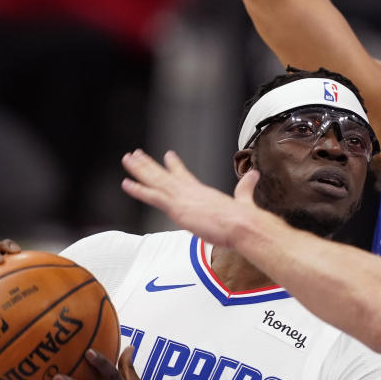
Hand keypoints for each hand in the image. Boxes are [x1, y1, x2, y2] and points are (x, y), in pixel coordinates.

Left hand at [121, 149, 261, 247]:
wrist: (243, 225)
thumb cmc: (244, 219)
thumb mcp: (244, 200)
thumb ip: (245, 188)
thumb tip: (254, 176)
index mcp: (203, 192)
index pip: (184, 175)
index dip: (174, 165)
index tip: (168, 156)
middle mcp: (190, 191)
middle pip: (165, 174)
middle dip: (150, 164)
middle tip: (136, 154)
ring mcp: (183, 198)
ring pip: (156, 180)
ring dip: (140, 169)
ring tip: (128, 158)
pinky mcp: (178, 208)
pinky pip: (153, 196)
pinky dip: (139, 189)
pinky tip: (127, 183)